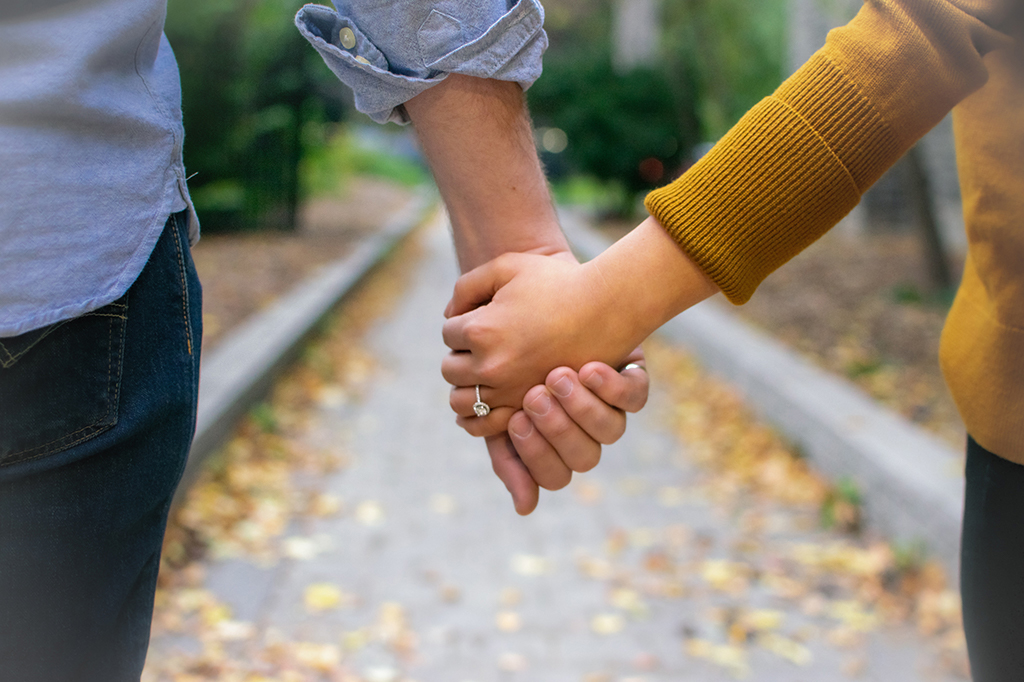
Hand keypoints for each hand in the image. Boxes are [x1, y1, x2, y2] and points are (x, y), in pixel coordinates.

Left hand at [442, 253, 643, 408]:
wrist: (606, 307)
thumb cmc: (556, 281)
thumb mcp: (506, 266)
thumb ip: (466, 286)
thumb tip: (450, 315)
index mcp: (481, 330)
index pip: (448, 333)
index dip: (465, 322)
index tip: (486, 316)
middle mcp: (492, 366)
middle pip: (450, 368)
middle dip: (463, 354)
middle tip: (486, 343)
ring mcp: (510, 392)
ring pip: (461, 400)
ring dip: (468, 384)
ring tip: (486, 369)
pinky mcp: (527, 407)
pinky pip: (484, 425)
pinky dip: (479, 414)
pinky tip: (488, 398)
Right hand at [476, 352, 648, 514]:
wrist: (537, 322)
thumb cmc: (512, 373)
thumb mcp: (498, 415)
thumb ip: (506, 457)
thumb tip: (525, 509)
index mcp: (555, 451)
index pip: (555, 476)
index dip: (537, 455)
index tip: (514, 421)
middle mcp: (587, 436)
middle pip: (585, 457)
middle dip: (557, 429)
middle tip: (533, 396)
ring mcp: (612, 411)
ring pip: (611, 431)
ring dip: (581, 407)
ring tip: (556, 376)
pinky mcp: (632, 380)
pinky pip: (634, 396)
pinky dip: (611, 386)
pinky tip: (587, 369)